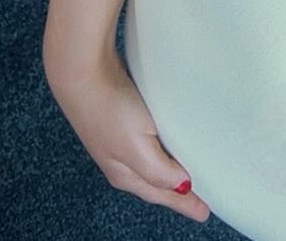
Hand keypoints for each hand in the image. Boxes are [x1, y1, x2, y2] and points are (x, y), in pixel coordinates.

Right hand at [44, 44, 211, 223]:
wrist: (81, 72)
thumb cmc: (107, 108)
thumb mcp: (137, 146)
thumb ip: (159, 171)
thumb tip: (182, 187)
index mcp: (126, 173)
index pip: (163, 194)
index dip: (185, 203)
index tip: (204, 213)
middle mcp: (122, 161)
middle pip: (156, 184)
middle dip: (176, 193)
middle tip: (199, 201)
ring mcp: (121, 141)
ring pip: (152, 164)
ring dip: (170, 172)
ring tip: (187, 177)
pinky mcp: (123, 118)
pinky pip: (150, 142)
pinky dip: (163, 150)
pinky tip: (170, 144)